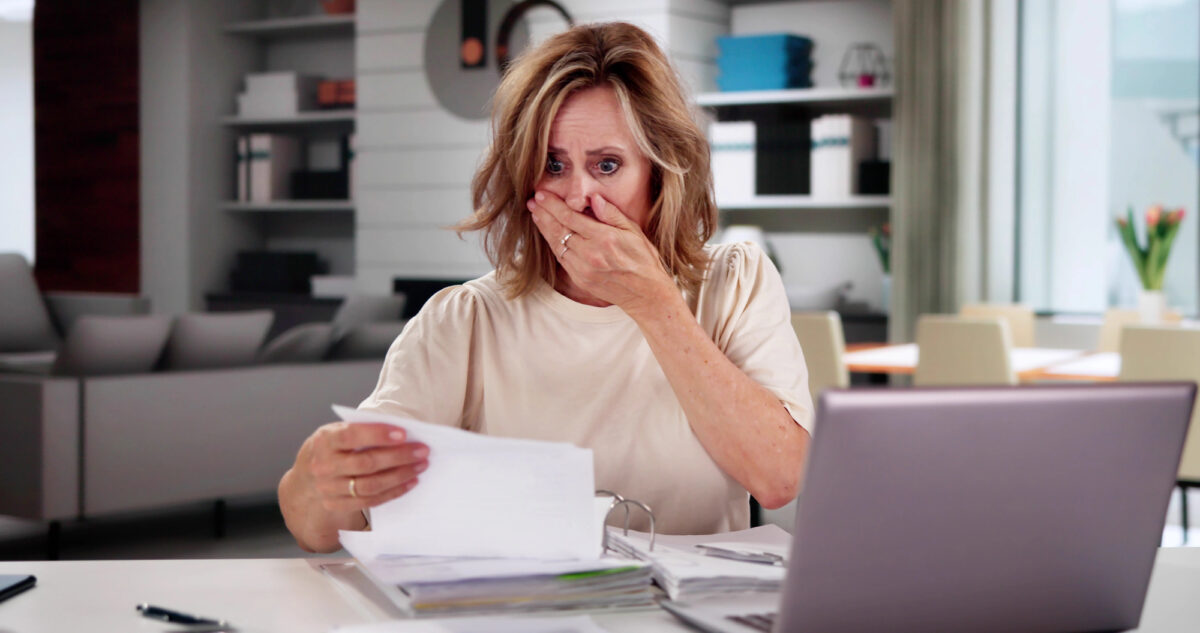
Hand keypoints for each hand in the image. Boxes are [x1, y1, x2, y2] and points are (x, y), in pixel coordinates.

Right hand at [293, 421, 428, 512]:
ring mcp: (329, 489)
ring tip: (421, 465)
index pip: (351, 436)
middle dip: (398, 457)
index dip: (377, 435)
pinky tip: (411, 482)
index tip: (403, 433)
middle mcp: (323, 466)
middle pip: (365, 464)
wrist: (307, 476)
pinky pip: (371, 501)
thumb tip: (400, 433)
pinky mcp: (338, 505)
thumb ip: (362, 431)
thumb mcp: (338, 432)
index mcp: (324, 441)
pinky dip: (394, 491)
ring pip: (370, 485)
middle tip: (422, 450)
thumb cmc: (333, 447)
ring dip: (400, 475)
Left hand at [526, 190, 675, 317]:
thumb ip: (612, 214)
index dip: (553, 205)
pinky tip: (549, 234)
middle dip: (543, 214)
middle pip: (559, 230)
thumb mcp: (634, 231)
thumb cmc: (643, 259)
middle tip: (532, 201)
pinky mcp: (580, 279)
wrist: (645, 293)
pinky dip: (552, 244)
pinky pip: (561, 258)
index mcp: (604, 238)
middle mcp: (590, 254)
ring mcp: (583, 269)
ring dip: (544, 228)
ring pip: (556, 244)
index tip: (542, 195)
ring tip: (535, 214)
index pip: (570, 217)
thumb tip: (594, 198)